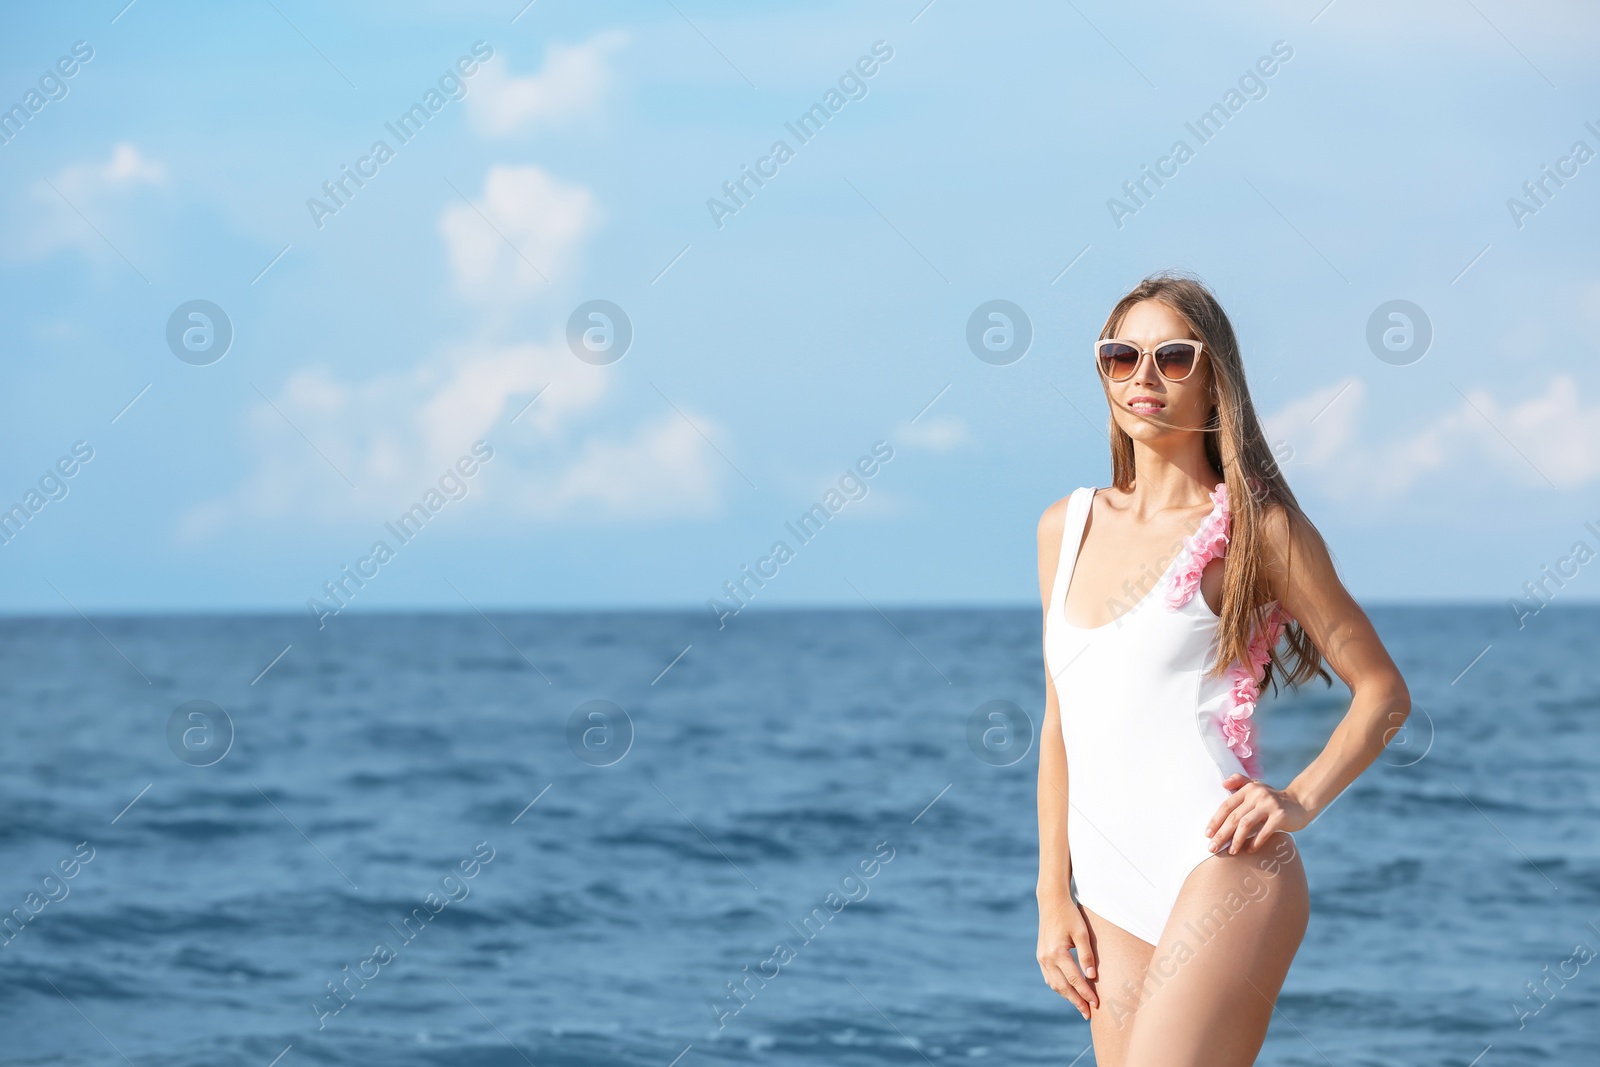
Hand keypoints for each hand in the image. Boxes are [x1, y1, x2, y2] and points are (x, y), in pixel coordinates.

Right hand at [1036, 889, 1099, 1018]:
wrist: (1051, 902)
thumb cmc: (1070, 915)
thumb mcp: (1082, 933)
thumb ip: (1087, 955)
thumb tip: (1092, 977)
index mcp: (1057, 953)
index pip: (1075, 980)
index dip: (1086, 993)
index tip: (1096, 1004)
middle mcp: (1046, 958)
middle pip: (1063, 987)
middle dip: (1076, 1001)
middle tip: (1088, 1014)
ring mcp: (1041, 958)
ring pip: (1054, 984)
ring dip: (1067, 996)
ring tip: (1080, 1006)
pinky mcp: (1041, 956)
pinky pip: (1049, 977)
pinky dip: (1059, 987)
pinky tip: (1068, 991)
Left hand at [1205, 773, 1310, 853]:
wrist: (1300, 803)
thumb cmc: (1273, 799)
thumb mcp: (1256, 787)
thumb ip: (1240, 782)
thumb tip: (1223, 784)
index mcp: (1248, 789)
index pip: (1227, 805)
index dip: (1215, 820)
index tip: (1207, 834)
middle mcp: (1257, 795)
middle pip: (1233, 817)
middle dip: (1221, 834)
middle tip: (1212, 848)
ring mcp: (1269, 805)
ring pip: (1246, 824)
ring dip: (1236, 840)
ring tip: (1231, 852)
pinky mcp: (1280, 816)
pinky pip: (1263, 832)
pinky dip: (1255, 842)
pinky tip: (1249, 850)